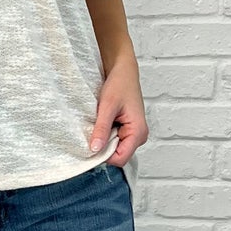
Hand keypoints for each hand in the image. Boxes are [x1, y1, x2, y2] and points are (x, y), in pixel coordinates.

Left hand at [89, 50, 147, 168]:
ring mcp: (133, 134)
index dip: (104, 155)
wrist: (123, 71)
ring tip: (99, 122)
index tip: (92, 142)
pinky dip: (105, 134)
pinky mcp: (127, 130)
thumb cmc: (119, 84)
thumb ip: (101, 129)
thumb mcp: (107, 106)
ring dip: (103, 139)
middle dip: (103, 146)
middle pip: (117, 155)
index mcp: (138, 133)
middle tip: (94, 128)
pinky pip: (114, 140)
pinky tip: (102, 122)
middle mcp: (139, 136)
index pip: (120, 159)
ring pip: (114, 148)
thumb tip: (95, 149)